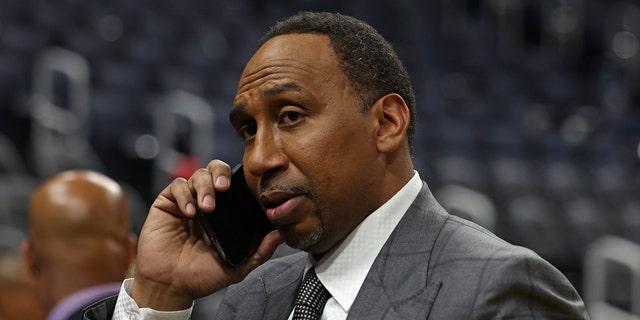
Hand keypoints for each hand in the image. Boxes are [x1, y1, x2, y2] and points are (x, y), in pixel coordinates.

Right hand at [130, 160, 283, 310]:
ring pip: (198, 175)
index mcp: (224, 214)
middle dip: (221, 173)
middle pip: (215, 170)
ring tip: (207, 208)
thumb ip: (259, 252)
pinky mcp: (167, 204)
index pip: (234, 185)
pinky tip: (189, 212)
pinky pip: (177, 186)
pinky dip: (185, 195)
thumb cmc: (201, 277)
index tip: (246, 188)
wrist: (170, 287)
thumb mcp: (236, 267)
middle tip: (224, 187)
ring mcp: (186, 202)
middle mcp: (206, 203)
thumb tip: (280, 235)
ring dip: (204, 186)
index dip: (239, 180)